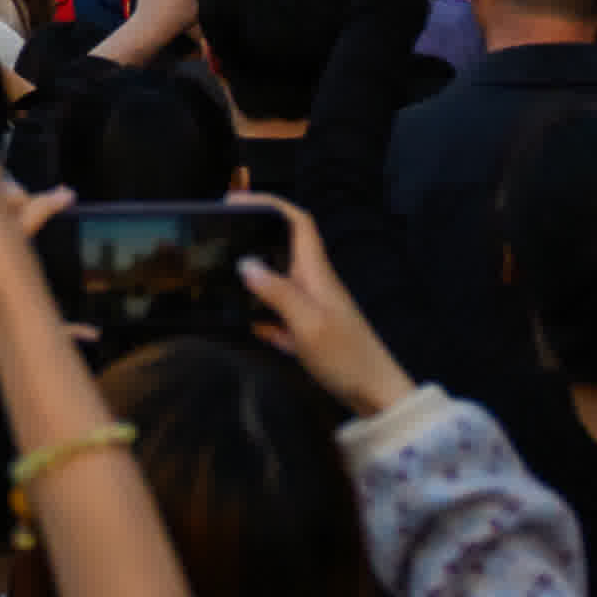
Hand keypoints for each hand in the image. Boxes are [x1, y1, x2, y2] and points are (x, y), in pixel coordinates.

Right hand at [234, 214, 412, 416]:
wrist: (377, 395)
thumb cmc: (347, 357)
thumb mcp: (308, 324)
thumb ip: (277, 292)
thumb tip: (245, 263)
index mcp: (317, 274)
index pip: (298, 223)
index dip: (270, 204)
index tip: (236, 201)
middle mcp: (315, 285)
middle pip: (283, 249)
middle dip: (254, 239)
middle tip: (219, 240)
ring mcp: (313, 308)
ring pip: (276, 283)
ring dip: (253, 281)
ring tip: (221, 282)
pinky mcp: (310, 331)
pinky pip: (279, 315)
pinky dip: (262, 317)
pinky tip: (248, 327)